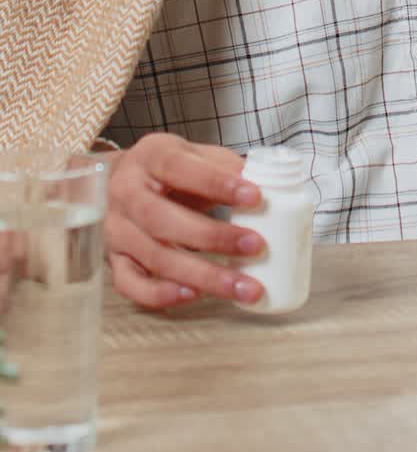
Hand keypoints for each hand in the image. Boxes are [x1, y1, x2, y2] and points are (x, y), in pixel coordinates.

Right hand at [105, 133, 265, 310]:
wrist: (120, 180)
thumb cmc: (170, 170)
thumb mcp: (195, 155)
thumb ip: (225, 167)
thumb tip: (268, 185)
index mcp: (149, 156)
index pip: (179, 168)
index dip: (216, 183)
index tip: (255, 197)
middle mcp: (126, 193)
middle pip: (163, 220)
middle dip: (214, 237)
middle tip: (256, 246)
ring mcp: (116, 230)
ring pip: (155, 257)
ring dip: (202, 275)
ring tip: (243, 287)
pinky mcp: (114, 260)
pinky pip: (131, 285)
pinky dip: (161, 295)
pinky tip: (195, 296)